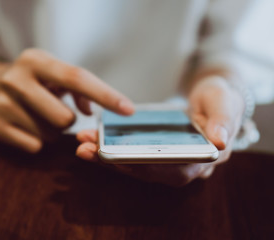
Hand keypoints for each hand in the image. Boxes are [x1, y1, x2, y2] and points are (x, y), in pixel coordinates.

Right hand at [0, 49, 133, 152]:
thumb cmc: (34, 80)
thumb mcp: (54, 73)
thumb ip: (79, 89)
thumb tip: (91, 113)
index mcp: (36, 60)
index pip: (77, 78)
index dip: (106, 95)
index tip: (128, 110)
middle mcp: (15, 79)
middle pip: (65, 118)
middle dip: (69, 121)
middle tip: (57, 111)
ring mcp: (1, 103)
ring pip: (51, 135)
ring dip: (53, 130)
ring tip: (39, 116)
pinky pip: (35, 146)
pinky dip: (38, 140)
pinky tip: (27, 126)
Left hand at [76, 76, 243, 185]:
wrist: (213, 100)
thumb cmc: (221, 101)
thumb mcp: (225, 104)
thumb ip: (223, 121)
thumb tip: (220, 140)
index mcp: (202, 161)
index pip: (173, 171)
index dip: (146, 167)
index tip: (119, 159)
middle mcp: (181, 168)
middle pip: (145, 171)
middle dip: (114, 162)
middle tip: (86, 149)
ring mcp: (165, 162)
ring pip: (133, 165)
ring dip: (106, 157)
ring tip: (82, 143)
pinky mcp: (153, 153)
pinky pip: (130, 155)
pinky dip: (110, 149)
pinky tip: (92, 138)